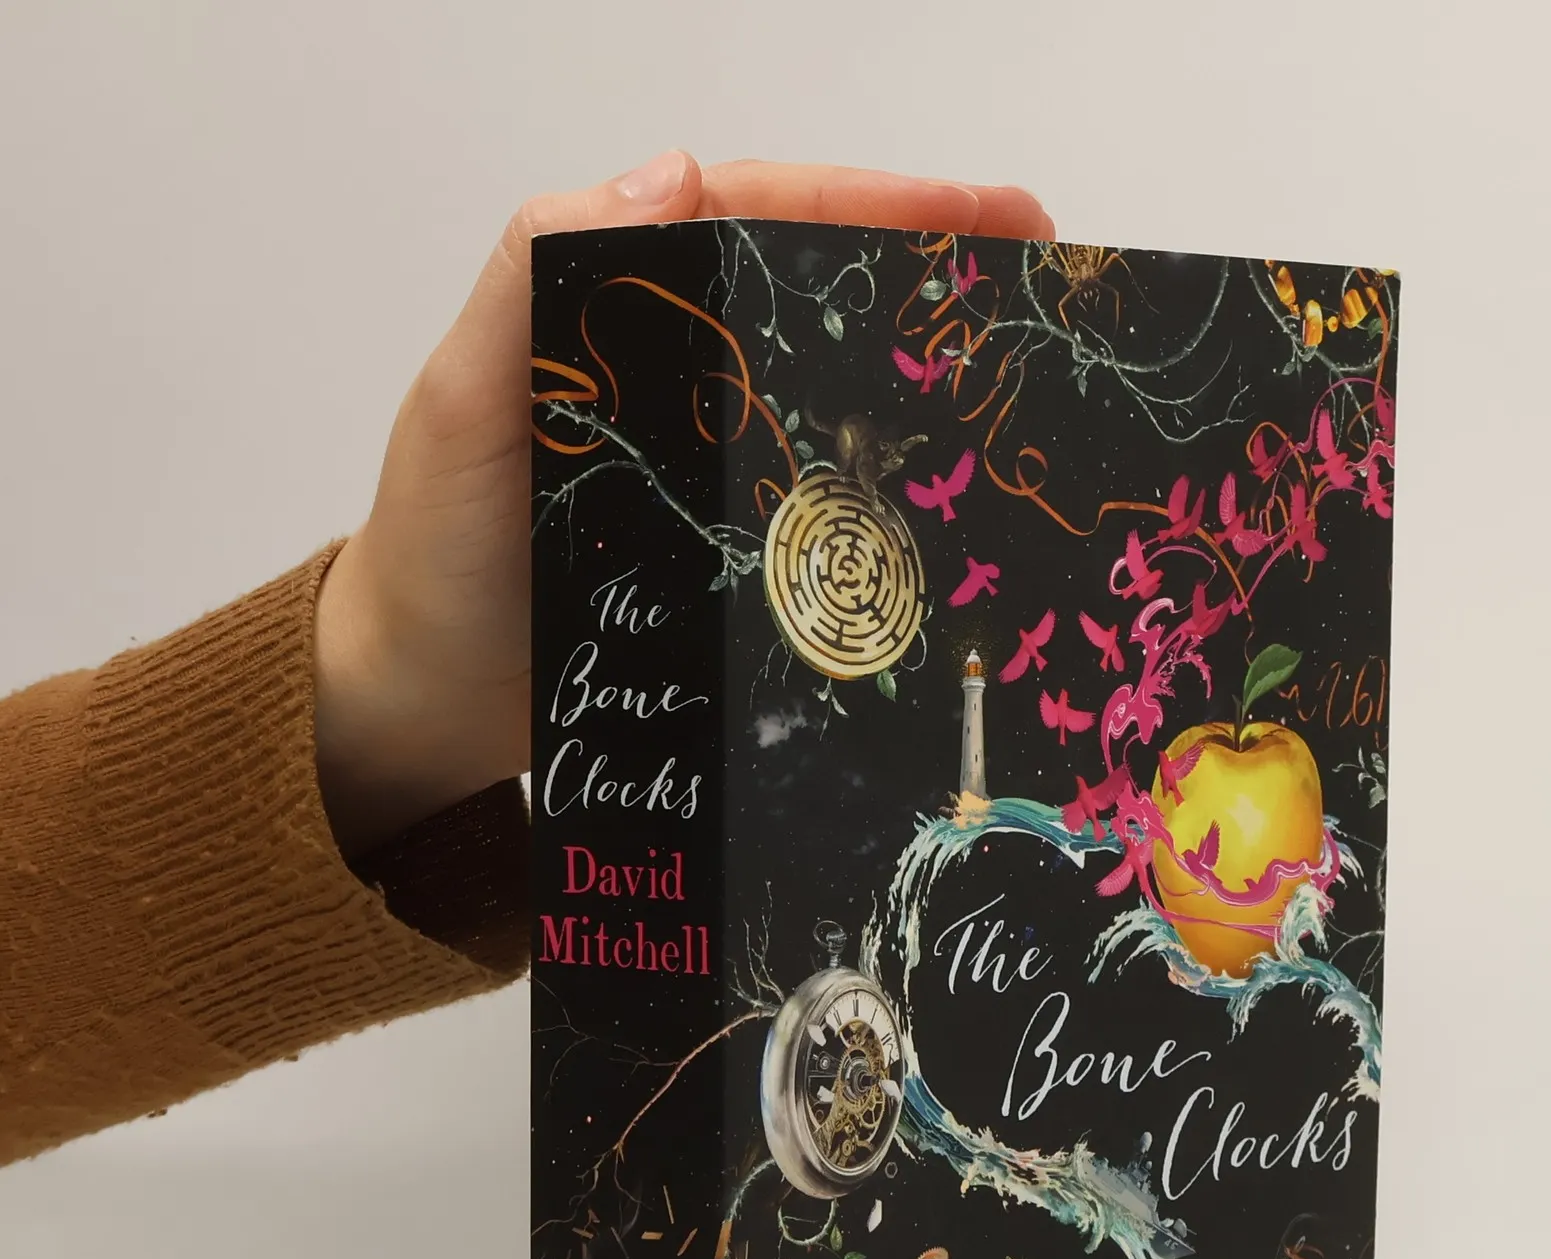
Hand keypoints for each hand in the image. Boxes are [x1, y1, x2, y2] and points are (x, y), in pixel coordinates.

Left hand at [312, 153, 1054, 855]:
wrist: (423, 706)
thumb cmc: (433, 554)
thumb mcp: (463, 405)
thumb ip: (532, 279)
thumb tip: (671, 175)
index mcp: (620, 310)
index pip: (760, 222)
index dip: (877, 205)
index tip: (985, 216)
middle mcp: (681, 376)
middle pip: (820, 300)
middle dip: (934, 279)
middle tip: (1041, 281)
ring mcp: (715, 466)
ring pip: (837, 397)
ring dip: (931, 381)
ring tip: (1028, 379)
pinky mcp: (733, 552)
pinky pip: (827, 504)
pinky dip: (896, 490)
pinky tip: (960, 497)